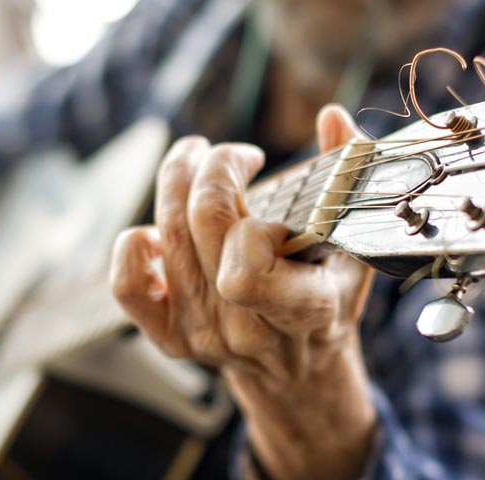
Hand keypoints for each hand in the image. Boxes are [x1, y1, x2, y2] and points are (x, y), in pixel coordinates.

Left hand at [111, 105, 376, 478]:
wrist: (298, 367)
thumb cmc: (330, 295)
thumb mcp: (356, 243)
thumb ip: (349, 179)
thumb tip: (331, 118)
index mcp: (305, 310)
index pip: (249, 260)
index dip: (250, 213)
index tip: (270, 186)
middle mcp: (248, 330)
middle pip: (201, 223)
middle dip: (212, 167)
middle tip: (233, 152)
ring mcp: (204, 335)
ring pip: (167, 235)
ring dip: (176, 179)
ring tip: (195, 158)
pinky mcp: (170, 337)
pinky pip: (128, 285)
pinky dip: (134, 245)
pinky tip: (158, 228)